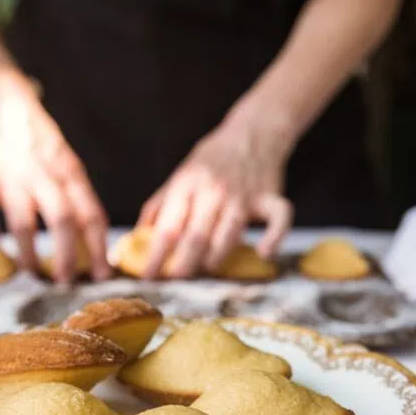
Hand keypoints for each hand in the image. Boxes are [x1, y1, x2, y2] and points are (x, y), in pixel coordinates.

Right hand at [0, 73, 109, 281]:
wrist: (0, 103)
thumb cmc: (39, 143)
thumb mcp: (67, 164)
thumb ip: (77, 197)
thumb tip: (93, 242)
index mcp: (69, 171)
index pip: (90, 213)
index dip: (99, 247)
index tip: (103, 274)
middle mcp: (42, 174)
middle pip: (61, 220)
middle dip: (66, 255)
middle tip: (67, 281)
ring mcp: (11, 176)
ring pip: (22, 222)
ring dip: (29, 254)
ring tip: (33, 274)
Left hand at [137, 115, 292, 278]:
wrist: (252, 132)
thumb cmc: (212, 160)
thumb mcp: (179, 175)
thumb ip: (160, 206)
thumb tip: (137, 237)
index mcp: (187, 184)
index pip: (168, 228)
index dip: (156, 256)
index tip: (147, 277)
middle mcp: (214, 190)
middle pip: (196, 237)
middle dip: (183, 265)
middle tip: (175, 282)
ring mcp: (243, 195)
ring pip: (228, 235)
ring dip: (215, 259)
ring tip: (204, 270)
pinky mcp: (269, 197)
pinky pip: (278, 220)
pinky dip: (274, 238)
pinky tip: (263, 253)